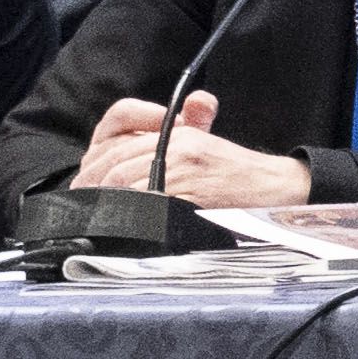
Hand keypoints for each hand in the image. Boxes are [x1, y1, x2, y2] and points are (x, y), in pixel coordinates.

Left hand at [82, 98, 308, 214]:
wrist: (274, 188)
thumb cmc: (238, 173)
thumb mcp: (204, 146)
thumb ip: (171, 144)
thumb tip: (128, 167)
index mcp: (178, 133)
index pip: (120, 138)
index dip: (97, 164)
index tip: (85, 185)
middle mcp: (178, 146)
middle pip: (117, 163)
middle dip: (95, 186)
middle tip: (84, 207)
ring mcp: (182, 169)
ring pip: (127, 183)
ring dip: (107, 202)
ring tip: (96, 219)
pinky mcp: (188, 194)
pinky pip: (147, 203)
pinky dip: (129, 214)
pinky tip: (121, 226)